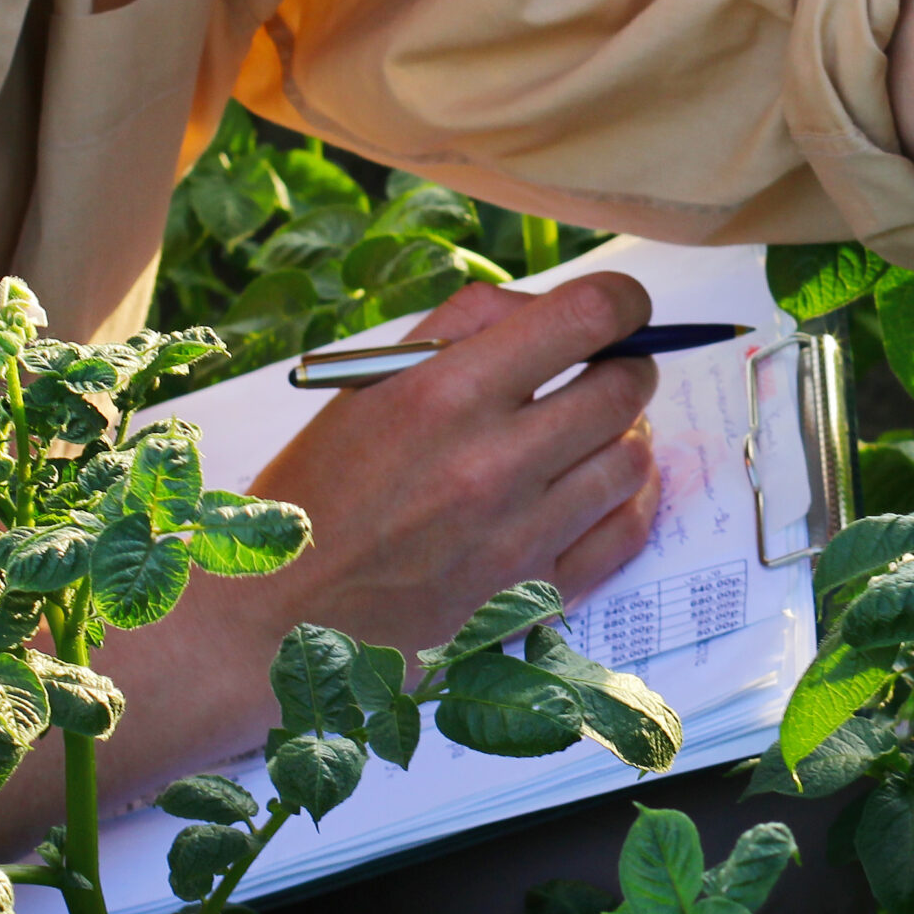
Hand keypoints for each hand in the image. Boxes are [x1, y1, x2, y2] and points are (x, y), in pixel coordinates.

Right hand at [232, 271, 662, 655]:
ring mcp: (519, 535)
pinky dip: (630, 499)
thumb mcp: (370, 381)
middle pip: (624, 388)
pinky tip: (605, 486)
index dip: (623, 302)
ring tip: (597, 433)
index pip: (587, 317)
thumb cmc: (324, 487)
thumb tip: (551, 309)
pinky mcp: (534, 595)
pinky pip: (626, 532)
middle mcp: (490, 462)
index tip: (622, 311)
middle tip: (608, 371)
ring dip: (628, 434)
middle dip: (627, 368)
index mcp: (444, 393)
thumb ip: (466, 325)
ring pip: (634, 459)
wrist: (280, 611)